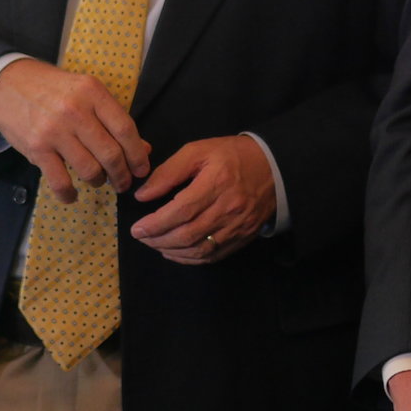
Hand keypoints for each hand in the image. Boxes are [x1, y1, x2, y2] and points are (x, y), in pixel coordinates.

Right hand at [0, 58, 149, 201]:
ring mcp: (54, 131)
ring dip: (98, 182)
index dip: (137, 154)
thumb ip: (112, 119)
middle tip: (123, 183)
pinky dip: (69, 194)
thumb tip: (143, 149)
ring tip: (97, 181)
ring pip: (89, 170)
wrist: (6, 84)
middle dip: (122, 175)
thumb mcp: (85, 92)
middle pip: (110, 154)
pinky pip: (60, 181)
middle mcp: (75, 111)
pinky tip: (72, 195)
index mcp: (93, 92)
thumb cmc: (51, 89)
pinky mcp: (36, 148)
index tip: (141, 169)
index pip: (125, 129)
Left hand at [129, 134, 273, 262]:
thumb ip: (169, 172)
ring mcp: (237, 227)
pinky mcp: (242, 238)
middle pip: (188, 234)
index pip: (182, 210)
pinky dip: (189, 259)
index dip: (156, 223)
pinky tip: (174, 252)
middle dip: (158, 240)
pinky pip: (212, 256)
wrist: (274, 167)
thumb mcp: (198, 151)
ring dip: (171, 251)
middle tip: (141, 237)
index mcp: (217, 182)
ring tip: (154, 244)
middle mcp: (229, 208)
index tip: (136, 228)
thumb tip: (143, 195)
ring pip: (199, 249)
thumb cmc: (231, 156)